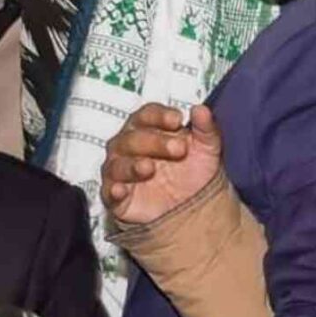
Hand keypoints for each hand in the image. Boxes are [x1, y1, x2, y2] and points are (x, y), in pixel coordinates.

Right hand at [102, 103, 223, 228]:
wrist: (193, 206)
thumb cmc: (192, 171)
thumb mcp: (206, 148)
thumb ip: (205, 128)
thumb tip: (201, 110)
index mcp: (147, 128)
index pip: (146, 115)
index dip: (159, 116)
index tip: (177, 120)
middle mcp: (128, 146)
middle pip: (132, 137)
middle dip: (155, 142)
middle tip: (179, 148)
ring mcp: (120, 170)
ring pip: (117, 163)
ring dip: (132, 165)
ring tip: (149, 168)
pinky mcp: (116, 197)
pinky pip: (109, 191)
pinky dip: (114, 190)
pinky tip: (122, 190)